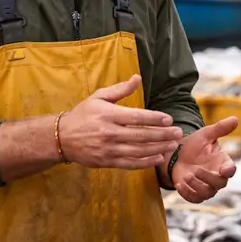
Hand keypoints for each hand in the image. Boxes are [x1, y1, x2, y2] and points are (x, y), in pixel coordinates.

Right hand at [60, 75, 182, 169]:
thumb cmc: (83, 114)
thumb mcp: (99, 97)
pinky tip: (158, 157)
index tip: (169, 119)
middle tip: (178, 133)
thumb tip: (138, 78)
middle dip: (162, 134)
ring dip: (158, 148)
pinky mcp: (107, 162)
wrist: (62, 138)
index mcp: (108, 115)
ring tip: (172, 145)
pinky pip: (131, 163)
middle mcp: (109, 133)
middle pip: (141, 135)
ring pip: (139, 151)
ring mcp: (108, 149)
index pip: (137, 117)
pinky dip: (146, 162)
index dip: (155, 118)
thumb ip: (120, 89)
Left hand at [171, 116, 238, 202]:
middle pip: (220, 184)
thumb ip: (220, 128)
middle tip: (195, 170)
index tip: (225, 169)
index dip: (229, 170)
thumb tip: (235, 118)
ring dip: (196, 186)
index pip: (230, 169)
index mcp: (222, 162)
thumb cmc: (193, 144)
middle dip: (208, 178)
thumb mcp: (205, 134)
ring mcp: (206, 187)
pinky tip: (179, 184)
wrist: (175, 155)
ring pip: (207, 193)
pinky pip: (195, 199)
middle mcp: (216, 176)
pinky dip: (187, 193)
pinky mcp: (194, 194)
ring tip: (186, 176)